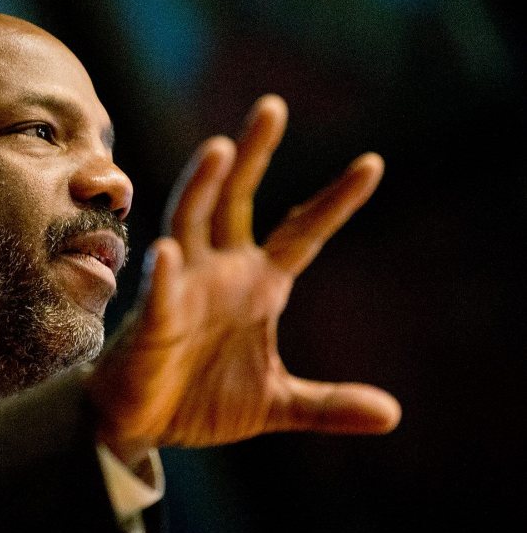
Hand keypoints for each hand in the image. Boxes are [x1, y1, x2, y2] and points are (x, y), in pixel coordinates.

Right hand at [88, 94, 400, 464]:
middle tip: (273, 107)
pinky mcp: (152, 321)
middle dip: (254, 155)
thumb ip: (328, 403)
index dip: (335, 200)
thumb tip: (391, 415)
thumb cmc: (202, 401)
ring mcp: (182, 289)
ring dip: (202, 188)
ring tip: (219, 149)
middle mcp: (220, 273)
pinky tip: (168, 252)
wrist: (141, 425)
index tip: (372, 164)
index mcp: (257, 285)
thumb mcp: (278, 404)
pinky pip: (159, 292)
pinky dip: (163, 273)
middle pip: (237, 200)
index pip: (301, 233)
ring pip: (190, 223)